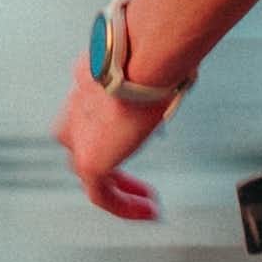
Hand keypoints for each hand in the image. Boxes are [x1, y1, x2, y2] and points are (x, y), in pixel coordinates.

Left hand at [53, 68, 168, 221]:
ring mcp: (79, 133)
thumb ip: (156, 71)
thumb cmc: (153, 50)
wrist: (141, 56)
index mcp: (89, 75)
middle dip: (107, 158)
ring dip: (118, 187)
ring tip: (144, 201)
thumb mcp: (151, 59)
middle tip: (131, 176)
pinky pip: (102, 195)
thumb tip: (183, 70)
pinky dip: (125, 206)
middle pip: (82, 139)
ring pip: (90, 170)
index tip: (135, 132)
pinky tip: (146, 210)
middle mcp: (78, 102)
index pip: (93, 104)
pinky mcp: (88, 160)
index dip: (114, 124)